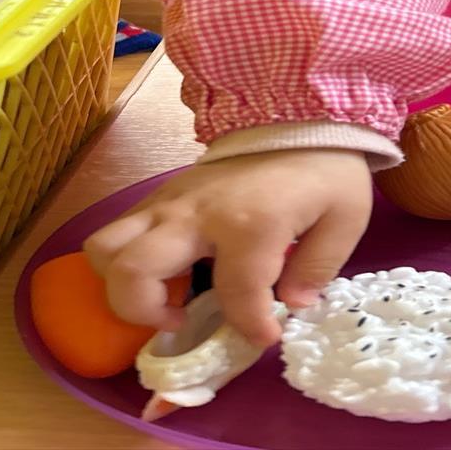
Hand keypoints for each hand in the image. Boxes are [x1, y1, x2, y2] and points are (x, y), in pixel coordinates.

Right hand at [84, 148, 372, 346]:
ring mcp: (170, 202)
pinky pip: (117, 231)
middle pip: (132, 271)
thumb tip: (291, 305)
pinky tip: (166, 273)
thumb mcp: (345, 216)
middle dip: (144, 313)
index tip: (265, 338)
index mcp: (249, 222)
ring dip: (121, 287)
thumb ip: (319, 267)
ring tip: (163, 298)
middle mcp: (197, 213)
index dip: (250, 327)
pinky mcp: (160, 195)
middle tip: (182, 320)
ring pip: (105, 248)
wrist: (297, 113)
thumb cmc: (322, 169)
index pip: (236, 294)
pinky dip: (125, 262)